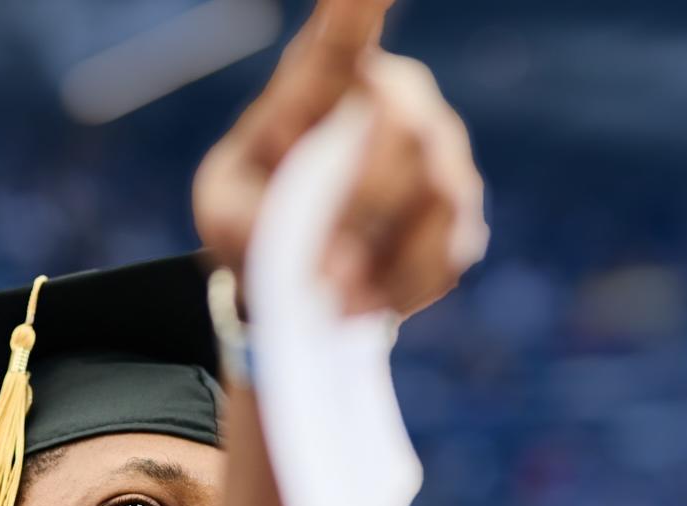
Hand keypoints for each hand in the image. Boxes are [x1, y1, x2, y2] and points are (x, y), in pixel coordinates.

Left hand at [192, 0, 486, 317]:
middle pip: (405, 129)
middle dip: (364, 207)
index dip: (360, 2)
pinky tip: (365, 296)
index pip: (344, 29)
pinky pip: (450, 249)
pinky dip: (402, 286)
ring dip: (382, 254)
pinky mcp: (460, 212)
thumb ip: (266, 218)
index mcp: (320, 79)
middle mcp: (393, 95)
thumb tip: (338, 258)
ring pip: (438, 193)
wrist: (293, 276)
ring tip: (334, 291)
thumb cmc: (253, 217)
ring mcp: (439, 150)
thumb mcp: (226, 208)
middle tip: (321, 272)